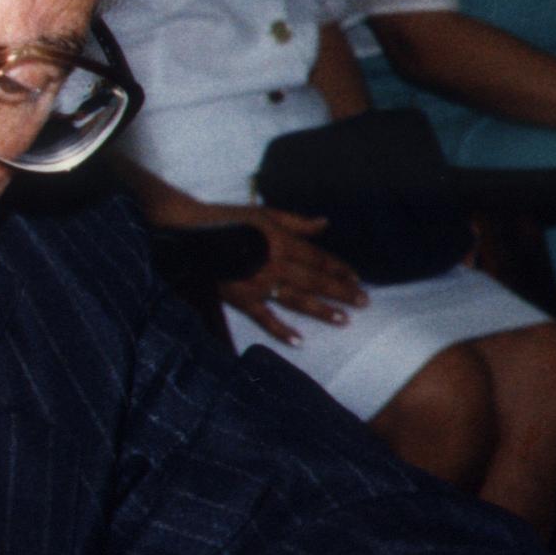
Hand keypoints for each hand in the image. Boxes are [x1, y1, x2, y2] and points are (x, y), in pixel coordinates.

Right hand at [211, 204, 366, 342]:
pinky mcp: (241, 298)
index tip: (357, 279)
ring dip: (321, 310)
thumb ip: (296, 222)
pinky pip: (264, 318)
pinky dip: (281, 330)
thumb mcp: (264, 214)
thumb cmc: (227, 219)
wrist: (191, 233)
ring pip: (296, 299)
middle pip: (314, 280)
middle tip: (364, 302)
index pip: (318, 258)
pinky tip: (299, 341)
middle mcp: (275, 263)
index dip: (339, 269)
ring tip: (343, 320)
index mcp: (281, 241)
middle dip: (341, 291)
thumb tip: (324, 224)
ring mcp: (258, 283)